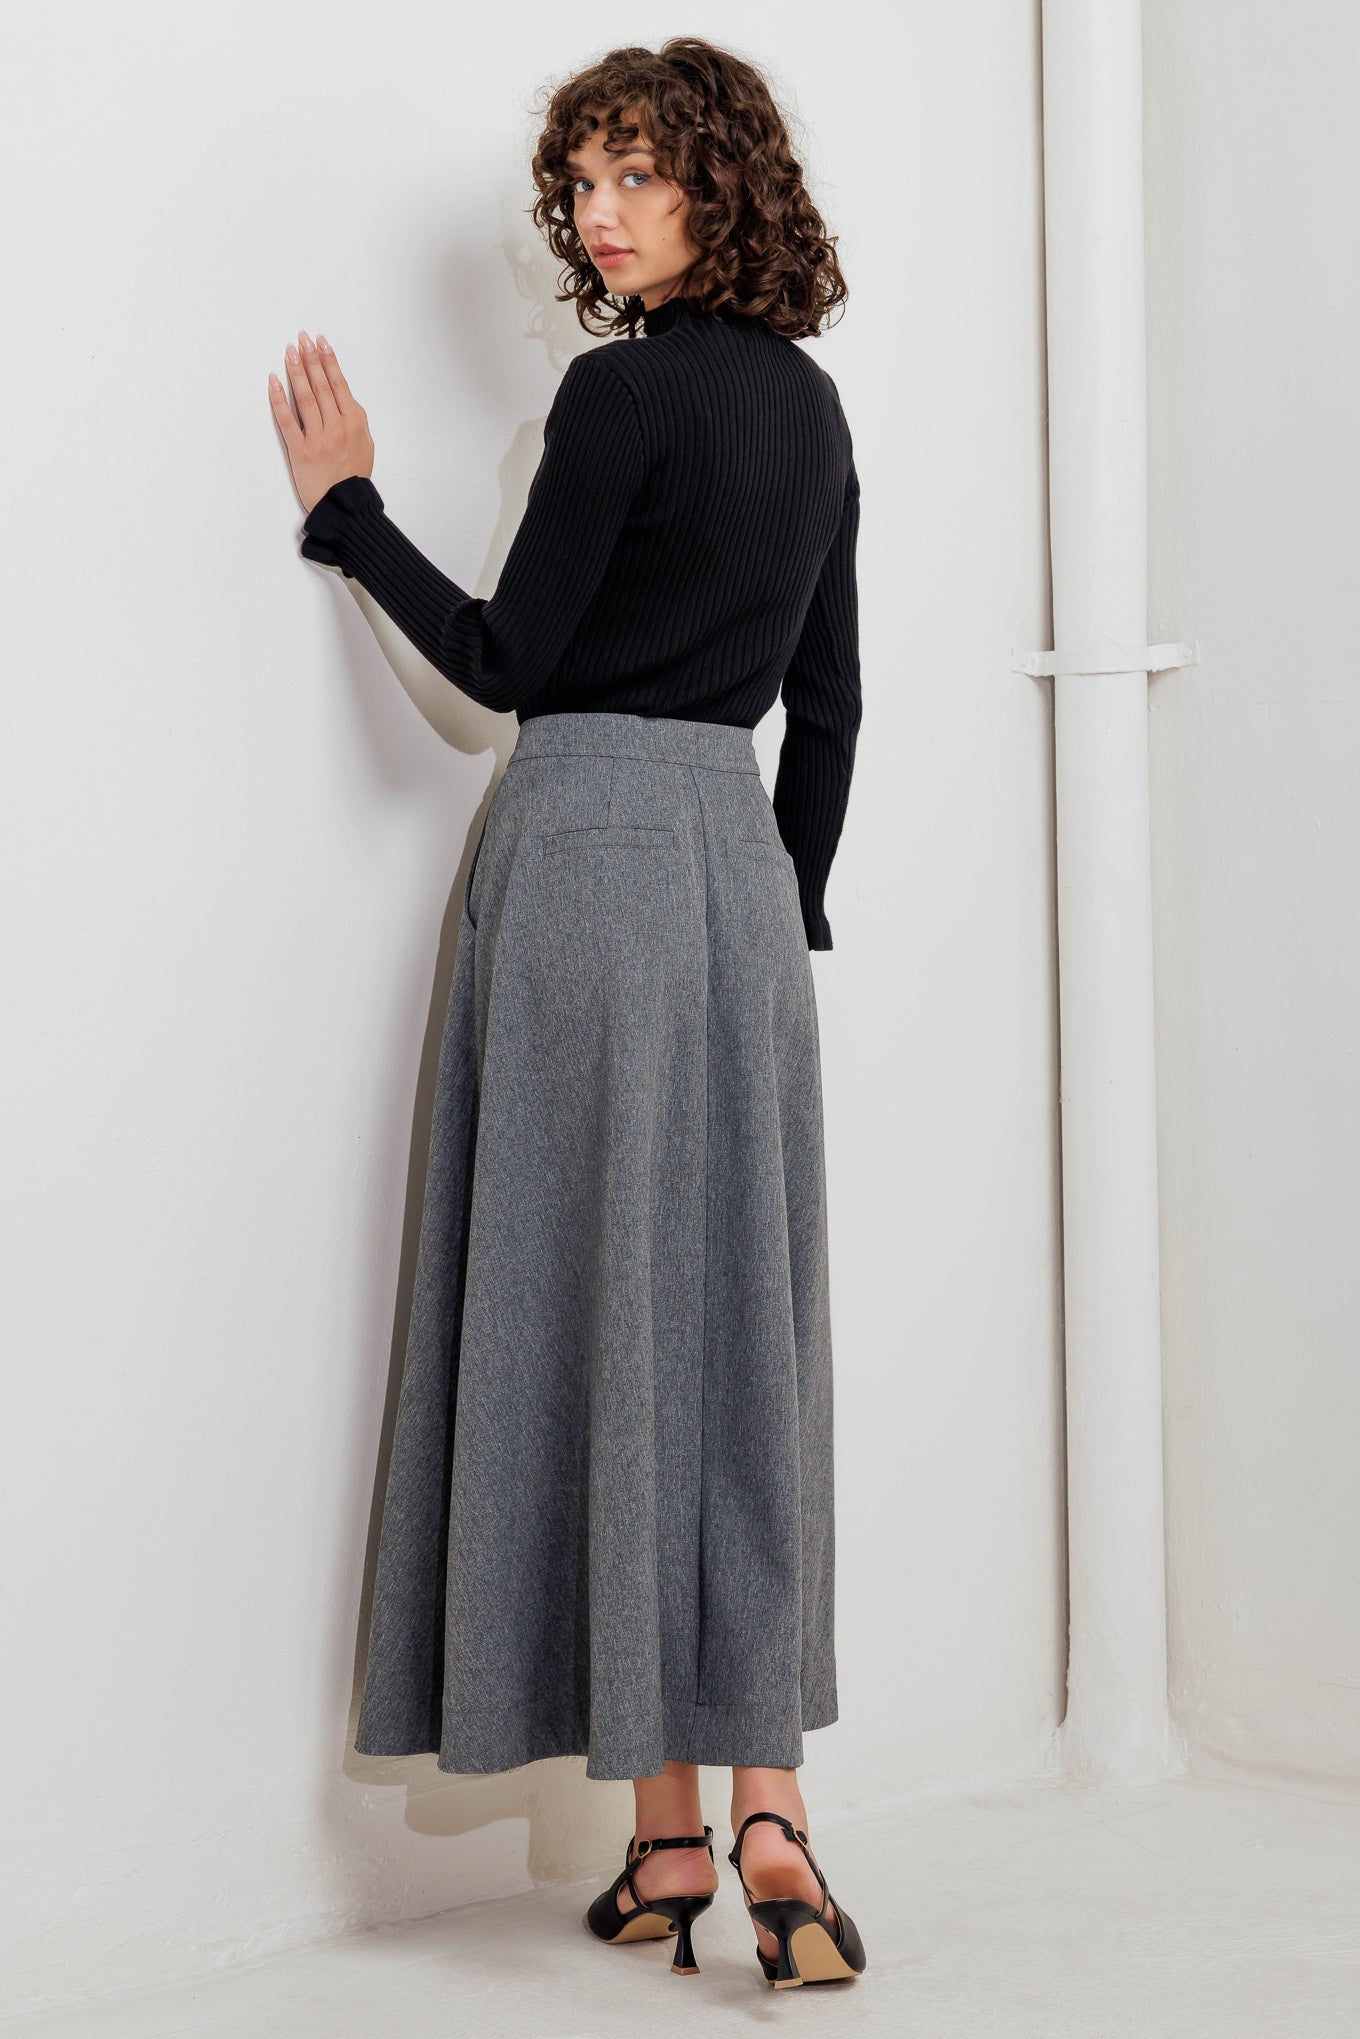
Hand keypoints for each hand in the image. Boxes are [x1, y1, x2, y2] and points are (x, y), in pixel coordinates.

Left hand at [269, 329, 374, 516]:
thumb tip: (345, 399)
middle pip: (321, 385)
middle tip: (302, 338)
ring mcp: (318, 438)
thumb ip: (356, 420)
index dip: (328, 360)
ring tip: (290, 351)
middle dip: (310, 359)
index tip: (320, 343)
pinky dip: (279, 399)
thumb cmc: (354, 478)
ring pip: (305, 397)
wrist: (345, 506)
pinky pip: (287, 420)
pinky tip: (274, 381)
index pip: (339, 384)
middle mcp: (337, 427)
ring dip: (296, 371)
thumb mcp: (366, 445)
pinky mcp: (300, 451)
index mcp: (355, 423)